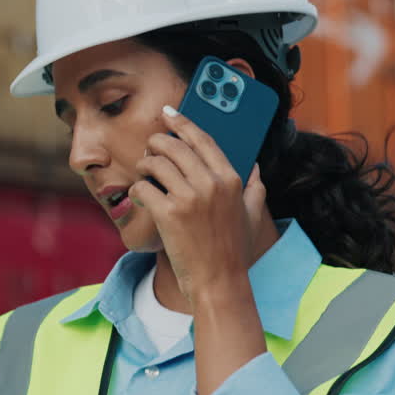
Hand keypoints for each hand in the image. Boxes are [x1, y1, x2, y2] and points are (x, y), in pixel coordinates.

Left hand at [129, 106, 262, 306]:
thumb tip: (256, 168)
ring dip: (145, 166)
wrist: (219, 282)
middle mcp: (211, 183)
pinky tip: (142, 198)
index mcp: (231, 179)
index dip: (182, 122)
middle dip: (156, 144)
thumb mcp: (253, 216)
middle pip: (173, 146)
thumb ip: (256, 189)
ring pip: (155, 163)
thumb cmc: (234, 251)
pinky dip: (138, 191)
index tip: (169, 113)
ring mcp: (189, 198)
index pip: (203, 139)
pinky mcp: (168, 214)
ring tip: (145, 176)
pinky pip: (143, 188)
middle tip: (150, 152)